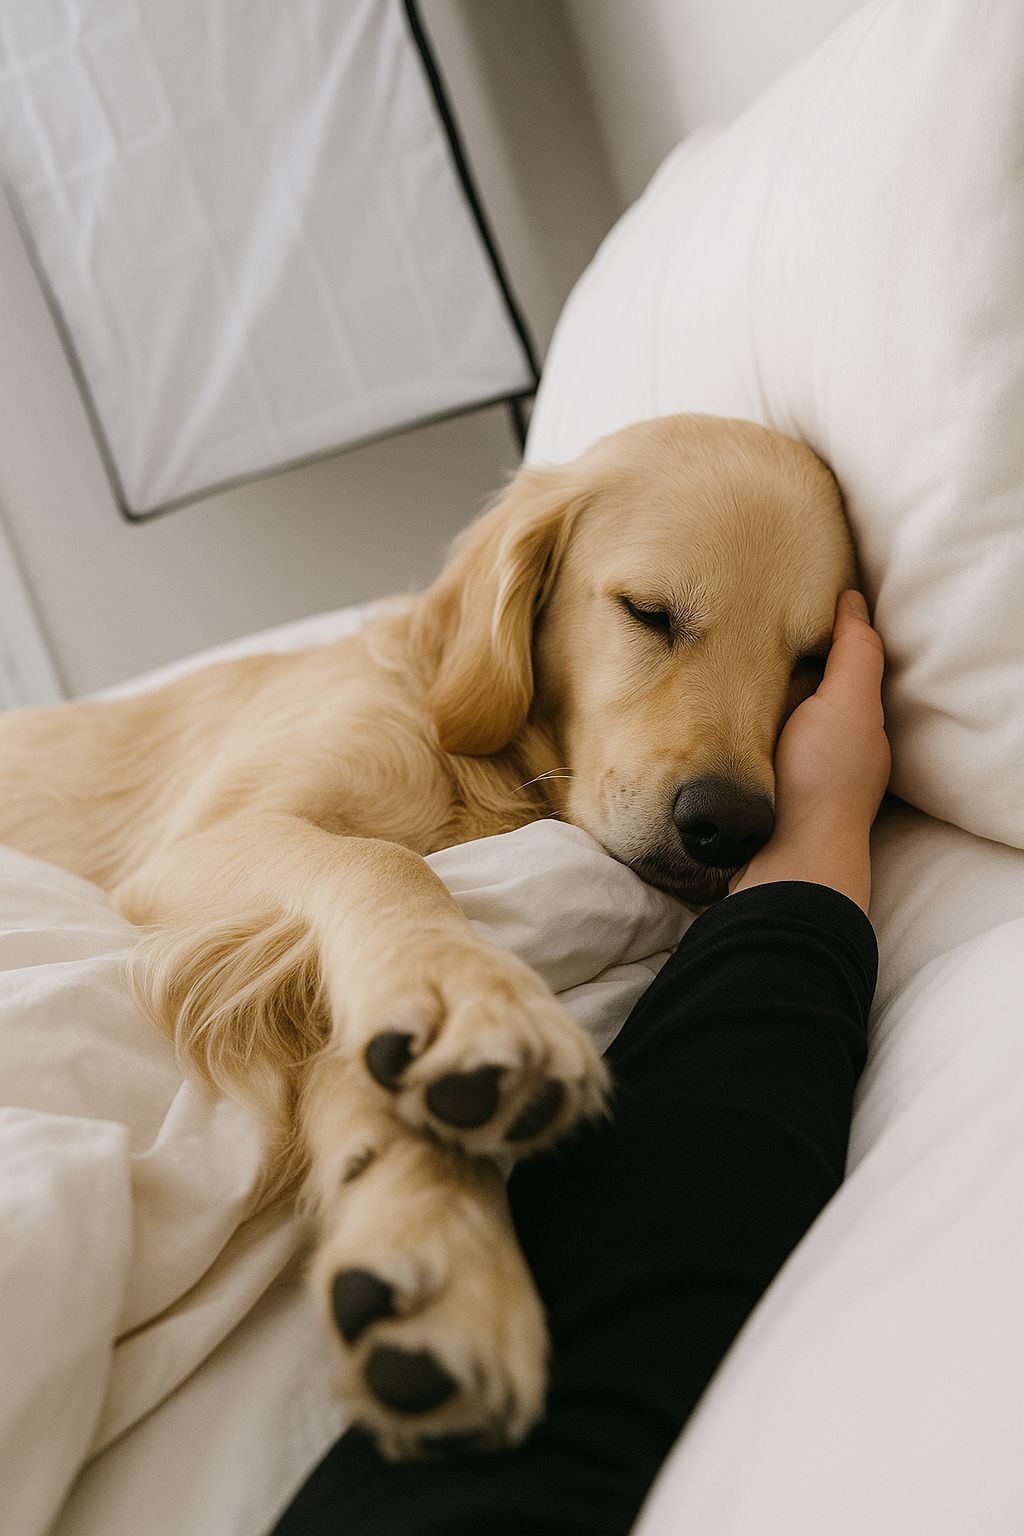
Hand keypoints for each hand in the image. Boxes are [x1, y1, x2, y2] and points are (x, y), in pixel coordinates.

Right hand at [730, 590, 890, 910]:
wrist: (784, 860)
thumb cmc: (823, 780)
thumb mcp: (850, 703)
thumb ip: (855, 652)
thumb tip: (853, 598)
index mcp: (852, 723)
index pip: (837, 661)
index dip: (816, 627)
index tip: (782, 590)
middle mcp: (822, 747)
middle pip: (795, 687)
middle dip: (769, 658)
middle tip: (731, 616)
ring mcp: (784, 771)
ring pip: (759, 714)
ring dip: (737, 690)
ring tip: (701, 651)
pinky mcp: (746, 789)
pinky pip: (732, 742)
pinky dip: (719, 721)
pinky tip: (696, 705)